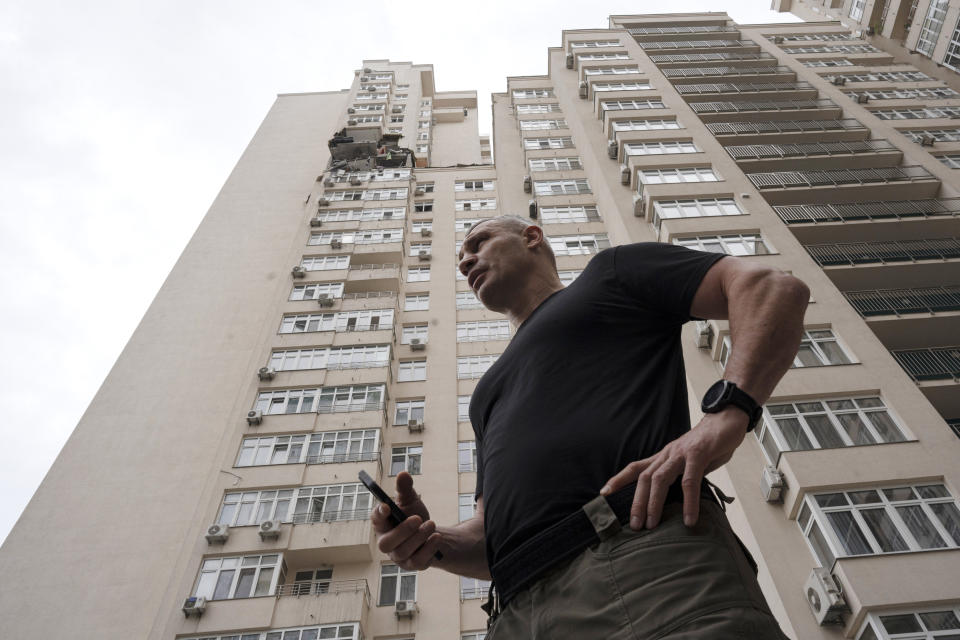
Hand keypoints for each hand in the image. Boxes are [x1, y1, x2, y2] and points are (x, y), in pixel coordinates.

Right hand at [371, 471, 442, 569]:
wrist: (430, 533)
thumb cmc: (414, 515)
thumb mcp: (411, 500)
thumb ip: (405, 489)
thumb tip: (403, 473)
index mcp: (382, 523)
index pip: (375, 519)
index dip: (379, 514)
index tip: (387, 506)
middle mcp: (386, 542)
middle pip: (386, 543)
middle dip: (402, 531)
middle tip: (418, 518)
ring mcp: (398, 556)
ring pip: (403, 552)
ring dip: (419, 537)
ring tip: (432, 524)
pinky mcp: (412, 565)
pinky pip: (417, 562)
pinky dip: (428, 549)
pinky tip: (436, 538)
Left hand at [599, 408, 748, 528]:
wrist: (727, 418)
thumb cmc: (710, 443)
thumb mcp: (691, 462)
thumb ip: (683, 477)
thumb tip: (679, 500)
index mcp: (664, 456)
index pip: (635, 467)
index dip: (619, 480)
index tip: (604, 493)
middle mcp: (668, 454)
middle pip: (644, 478)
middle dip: (637, 502)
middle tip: (635, 526)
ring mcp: (681, 453)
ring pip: (660, 479)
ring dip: (654, 503)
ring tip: (653, 525)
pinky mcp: (698, 453)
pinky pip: (690, 480)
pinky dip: (688, 502)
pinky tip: (689, 519)